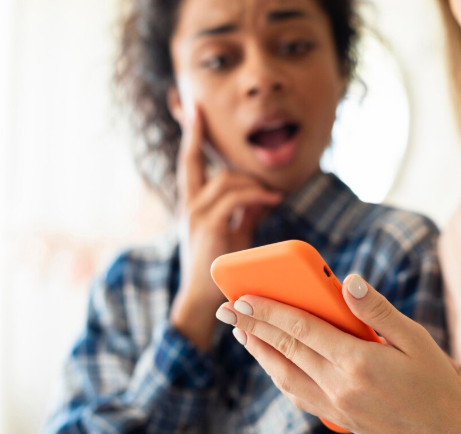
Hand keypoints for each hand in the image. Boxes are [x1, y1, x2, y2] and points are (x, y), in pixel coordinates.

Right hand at [169, 105, 282, 350]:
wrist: (203, 297)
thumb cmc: (218, 265)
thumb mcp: (233, 230)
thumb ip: (243, 210)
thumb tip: (261, 193)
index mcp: (192, 202)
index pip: (190, 162)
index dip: (190, 135)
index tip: (189, 108)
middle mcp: (188, 204)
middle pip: (191, 159)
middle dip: (194, 132)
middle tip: (198, 107)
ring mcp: (195, 214)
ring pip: (224, 180)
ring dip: (252, 182)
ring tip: (271, 194)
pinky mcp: (208, 226)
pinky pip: (233, 198)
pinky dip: (255, 195)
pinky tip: (271, 199)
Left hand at [218, 274, 460, 433]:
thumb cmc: (438, 384)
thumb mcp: (415, 339)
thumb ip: (378, 310)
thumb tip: (348, 281)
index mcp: (358, 361)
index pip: (301, 329)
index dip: (269, 311)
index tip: (243, 297)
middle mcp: (340, 386)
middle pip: (285, 351)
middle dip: (253, 327)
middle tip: (227, 310)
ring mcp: (338, 407)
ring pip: (286, 377)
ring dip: (261, 354)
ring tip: (244, 335)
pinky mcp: (341, 420)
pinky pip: (300, 396)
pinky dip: (280, 378)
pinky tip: (275, 367)